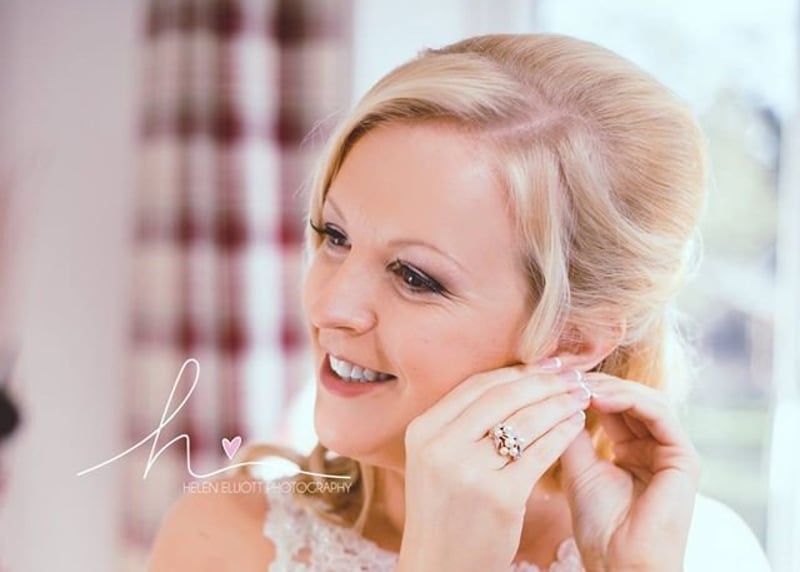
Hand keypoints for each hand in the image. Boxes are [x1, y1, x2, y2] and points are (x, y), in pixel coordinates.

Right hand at [397, 363, 589, 571]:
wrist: (438, 567)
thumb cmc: (445, 511)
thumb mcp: (435, 460)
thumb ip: (461, 424)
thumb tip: (512, 381)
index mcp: (422, 430)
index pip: (476, 385)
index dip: (516, 371)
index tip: (545, 365)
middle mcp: (440, 446)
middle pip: (502, 396)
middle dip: (543, 382)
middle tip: (572, 375)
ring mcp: (468, 471)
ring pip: (525, 421)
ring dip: (559, 403)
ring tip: (579, 397)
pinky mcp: (499, 497)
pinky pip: (539, 453)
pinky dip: (562, 433)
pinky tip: (576, 425)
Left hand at [560, 373, 700, 571]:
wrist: (620, 562)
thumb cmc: (598, 525)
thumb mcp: (577, 466)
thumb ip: (572, 431)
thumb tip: (558, 394)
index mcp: (631, 451)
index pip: (610, 406)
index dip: (583, 389)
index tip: (553, 376)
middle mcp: (653, 448)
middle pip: (628, 398)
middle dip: (596, 383)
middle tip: (566, 373)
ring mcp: (671, 452)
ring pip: (644, 400)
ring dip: (610, 389)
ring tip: (580, 386)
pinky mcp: (684, 458)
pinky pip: (659, 414)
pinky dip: (629, 400)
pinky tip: (598, 398)